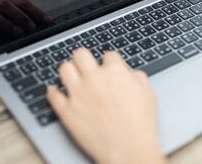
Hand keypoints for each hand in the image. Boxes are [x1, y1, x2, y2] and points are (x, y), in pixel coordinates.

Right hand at [0, 0, 51, 44]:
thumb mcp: (8, 17)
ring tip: (18, 32)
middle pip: (6, 6)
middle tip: (32, 27)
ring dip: (7, 23)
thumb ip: (23, 18)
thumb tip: (44, 24)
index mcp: (2, 0)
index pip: (23, 3)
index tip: (48, 20)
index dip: (36, 11)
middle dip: (21, 16)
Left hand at [47, 49, 164, 163]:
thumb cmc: (140, 124)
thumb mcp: (148, 94)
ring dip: (69, 71)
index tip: (110, 66)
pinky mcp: (66, 111)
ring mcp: (78, 94)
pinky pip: (53, 95)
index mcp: (114, 72)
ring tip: (73, 76)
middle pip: (81, 54)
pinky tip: (56, 91)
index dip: (110, 61)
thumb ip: (138, 78)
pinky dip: (53, 92)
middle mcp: (94, 78)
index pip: (109, 55)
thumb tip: (131, 74)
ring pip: (64, 69)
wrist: (128, 148)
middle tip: (86, 65)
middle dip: (85, 58)